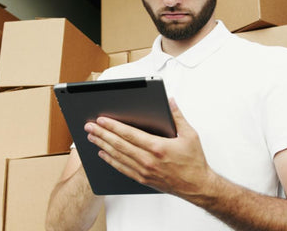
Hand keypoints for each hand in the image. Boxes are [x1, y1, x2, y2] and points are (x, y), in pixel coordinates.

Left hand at [84, 98, 214, 197]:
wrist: (197, 186)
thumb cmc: (194, 162)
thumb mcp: (190, 135)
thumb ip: (177, 117)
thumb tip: (170, 101)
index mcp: (158, 147)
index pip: (129, 134)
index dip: (113, 126)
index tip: (101, 120)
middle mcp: (148, 160)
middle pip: (119, 145)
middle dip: (102, 134)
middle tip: (89, 127)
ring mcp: (144, 171)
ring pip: (118, 156)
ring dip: (102, 146)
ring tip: (91, 137)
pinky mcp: (143, 179)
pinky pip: (122, 168)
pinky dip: (110, 160)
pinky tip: (103, 154)